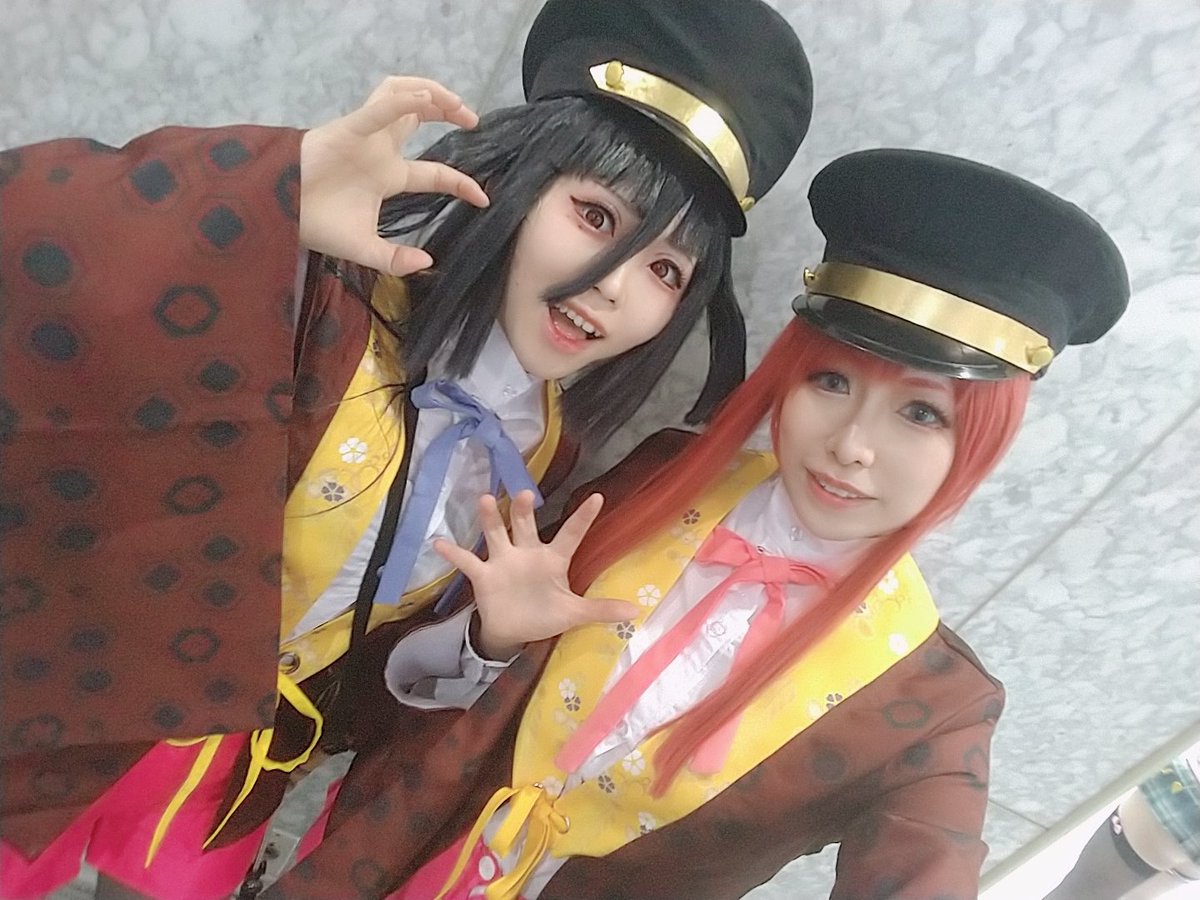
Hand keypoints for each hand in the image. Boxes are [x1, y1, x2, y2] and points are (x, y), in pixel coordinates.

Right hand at [298, 76, 489, 275]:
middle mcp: (381, 151)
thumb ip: (395, 259)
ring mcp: (366, 137)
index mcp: (388, 177)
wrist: (277, 214)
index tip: (484, 197)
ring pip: (402, 97)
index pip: (434, 173)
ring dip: (432, 94)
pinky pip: (377, 108)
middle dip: (449, 111)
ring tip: (455, 103)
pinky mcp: (348, 128)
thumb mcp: (364, 249)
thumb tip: (428, 263)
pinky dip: (401, 100)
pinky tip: (425, 99)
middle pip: (421, 118)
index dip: (461, 182)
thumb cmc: (315, 226)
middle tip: (473, 120)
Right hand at [435, 491, 638, 659]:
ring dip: (491, 519)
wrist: (513, 630)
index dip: (583, 518)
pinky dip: (453, 553)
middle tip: (527, 494)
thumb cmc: (545, 614)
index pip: (571, 534)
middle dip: (525, 510)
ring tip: (486, 500)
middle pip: (527, 526)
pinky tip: (439, 542)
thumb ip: (600, 609)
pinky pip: (467, 561)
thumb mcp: (574, 614)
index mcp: (553, 560)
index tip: (597, 497)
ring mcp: (503, 561)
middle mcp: (527, 552)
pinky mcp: (483, 575)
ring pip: (497, 534)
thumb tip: (636, 612)